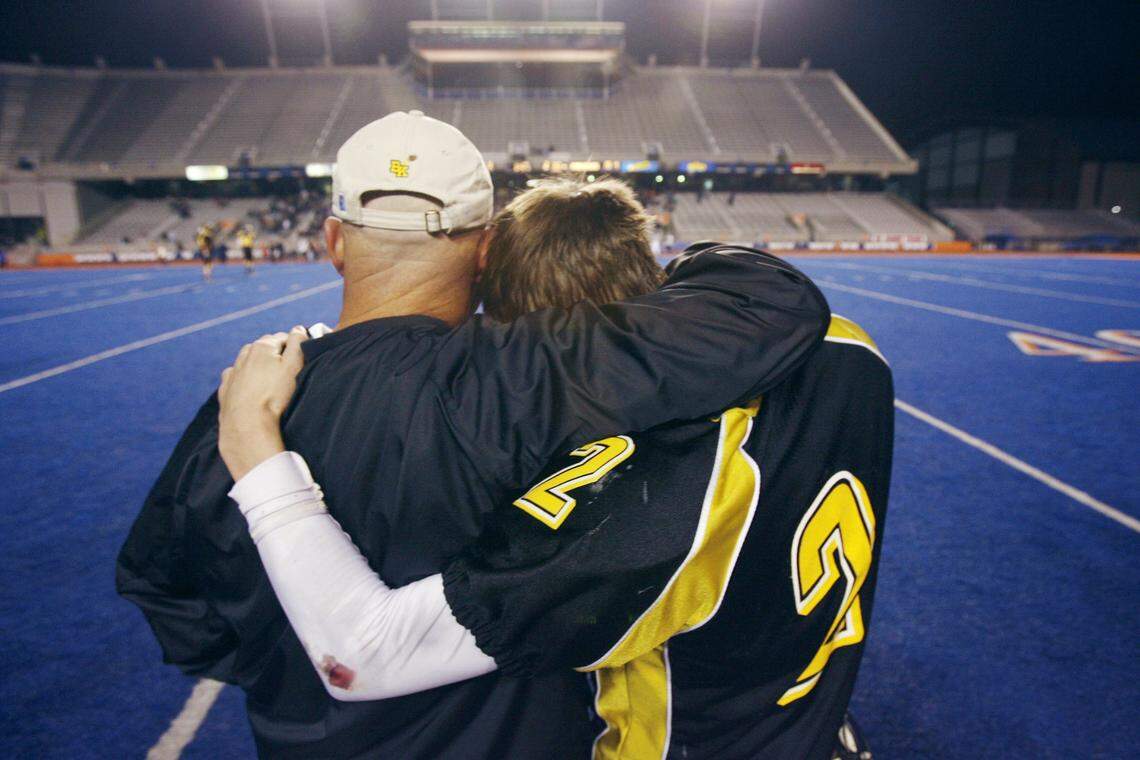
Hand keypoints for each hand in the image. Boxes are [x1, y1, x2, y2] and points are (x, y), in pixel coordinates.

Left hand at [218, 326, 307, 481]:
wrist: (247, 424)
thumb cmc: (274, 396)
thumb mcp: (294, 366)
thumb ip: (298, 344)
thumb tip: (299, 328)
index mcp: (262, 346)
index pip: (284, 337)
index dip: (295, 347)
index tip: (302, 360)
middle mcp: (244, 354)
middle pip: (265, 348)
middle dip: (277, 355)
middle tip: (289, 373)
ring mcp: (232, 372)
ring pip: (249, 362)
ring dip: (259, 366)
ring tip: (271, 383)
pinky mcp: (225, 389)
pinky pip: (236, 378)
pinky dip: (244, 380)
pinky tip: (252, 391)